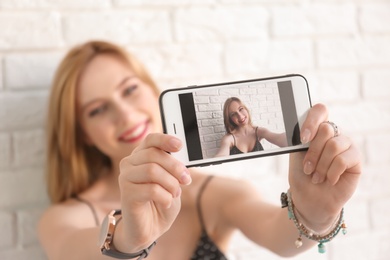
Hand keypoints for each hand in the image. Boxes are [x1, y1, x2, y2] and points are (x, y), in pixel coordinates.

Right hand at [116, 133, 191, 250]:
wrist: (150, 228)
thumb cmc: (161, 202)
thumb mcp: (172, 181)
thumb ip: (173, 168)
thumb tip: (182, 159)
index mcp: (141, 156)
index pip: (151, 140)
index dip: (165, 140)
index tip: (179, 146)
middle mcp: (130, 164)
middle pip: (154, 154)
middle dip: (175, 167)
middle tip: (186, 180)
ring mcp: (125, 178)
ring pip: (152, 170)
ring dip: (171, 183)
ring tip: (175, 194)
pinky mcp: (126, 194)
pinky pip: (151, 189)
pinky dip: (165, 196)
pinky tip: (166, 202)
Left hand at [288, 104, 361, 229]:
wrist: (309, 199)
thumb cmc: (301, 176)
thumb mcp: (290, 154)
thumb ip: (280, 139)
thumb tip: (261, 130)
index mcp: (318, 129)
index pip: (320, 111)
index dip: (312, 122)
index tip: (302, 138)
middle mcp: (334, 134)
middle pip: (326, 129)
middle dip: (312, 152)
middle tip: (307, 168)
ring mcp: (347, 145)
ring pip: (334, 145)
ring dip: (320, 165)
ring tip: (316, 177)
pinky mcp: (356, 159)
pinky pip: (343, 159)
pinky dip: (331, 172)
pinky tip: (329, 180)